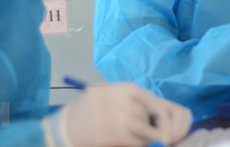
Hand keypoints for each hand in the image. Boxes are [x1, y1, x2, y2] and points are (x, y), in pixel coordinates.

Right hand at [57, 83, 191, 146]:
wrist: (66, 126)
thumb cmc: (90, 108)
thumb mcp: (110, 94)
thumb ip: (132, 99)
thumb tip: (157, 111)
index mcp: (126, 89)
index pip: (154, 100)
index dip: (162, 113)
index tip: (162, 123)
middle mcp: (126, 101)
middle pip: (153, 116)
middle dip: (156, 127)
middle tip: (155, 134)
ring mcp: (121, 118)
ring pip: (150, 130)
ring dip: (150, 137)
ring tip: (145, 138)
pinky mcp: (117, 135)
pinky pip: (140, 142)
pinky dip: (141, 144)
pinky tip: (133, 143)